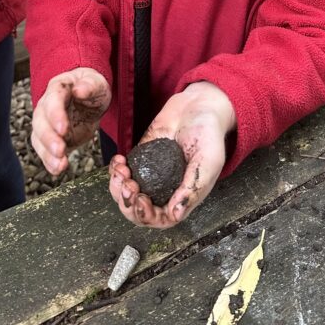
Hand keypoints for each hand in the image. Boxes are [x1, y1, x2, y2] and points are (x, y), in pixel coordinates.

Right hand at [31, 68, 110, 175]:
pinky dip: (50, 161)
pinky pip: (45, 151)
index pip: (52, 100)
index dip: (55, 115)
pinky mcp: (51, 139)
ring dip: (47, 153)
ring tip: (60, 165)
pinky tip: (57, 169)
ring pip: (39, 138)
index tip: (63, 128)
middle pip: (41, 121)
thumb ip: (90, 86)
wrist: (90, 99)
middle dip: (49, 138)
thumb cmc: (92, 87)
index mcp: (58, 88)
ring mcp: (47, 123)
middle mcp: (47, 105)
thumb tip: (79, 90)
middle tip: (60, 150)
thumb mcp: (97, 83)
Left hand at [108, 81, 235, 228]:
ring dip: (117, 187)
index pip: (160, 219)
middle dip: (127, 202)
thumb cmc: (209, 135)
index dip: (145, 215)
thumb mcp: (208, 162)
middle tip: (127, 184)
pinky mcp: (140, 159)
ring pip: (126, 194)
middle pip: (137, 210)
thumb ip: (192, 189)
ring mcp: (151, 175)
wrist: (198, 106)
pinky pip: (122, 172)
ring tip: (120, 169)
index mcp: (182, 196)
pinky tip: (119, 159)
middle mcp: (164, 190)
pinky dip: (115, 170)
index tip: (141, 199)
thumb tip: (175, 215)